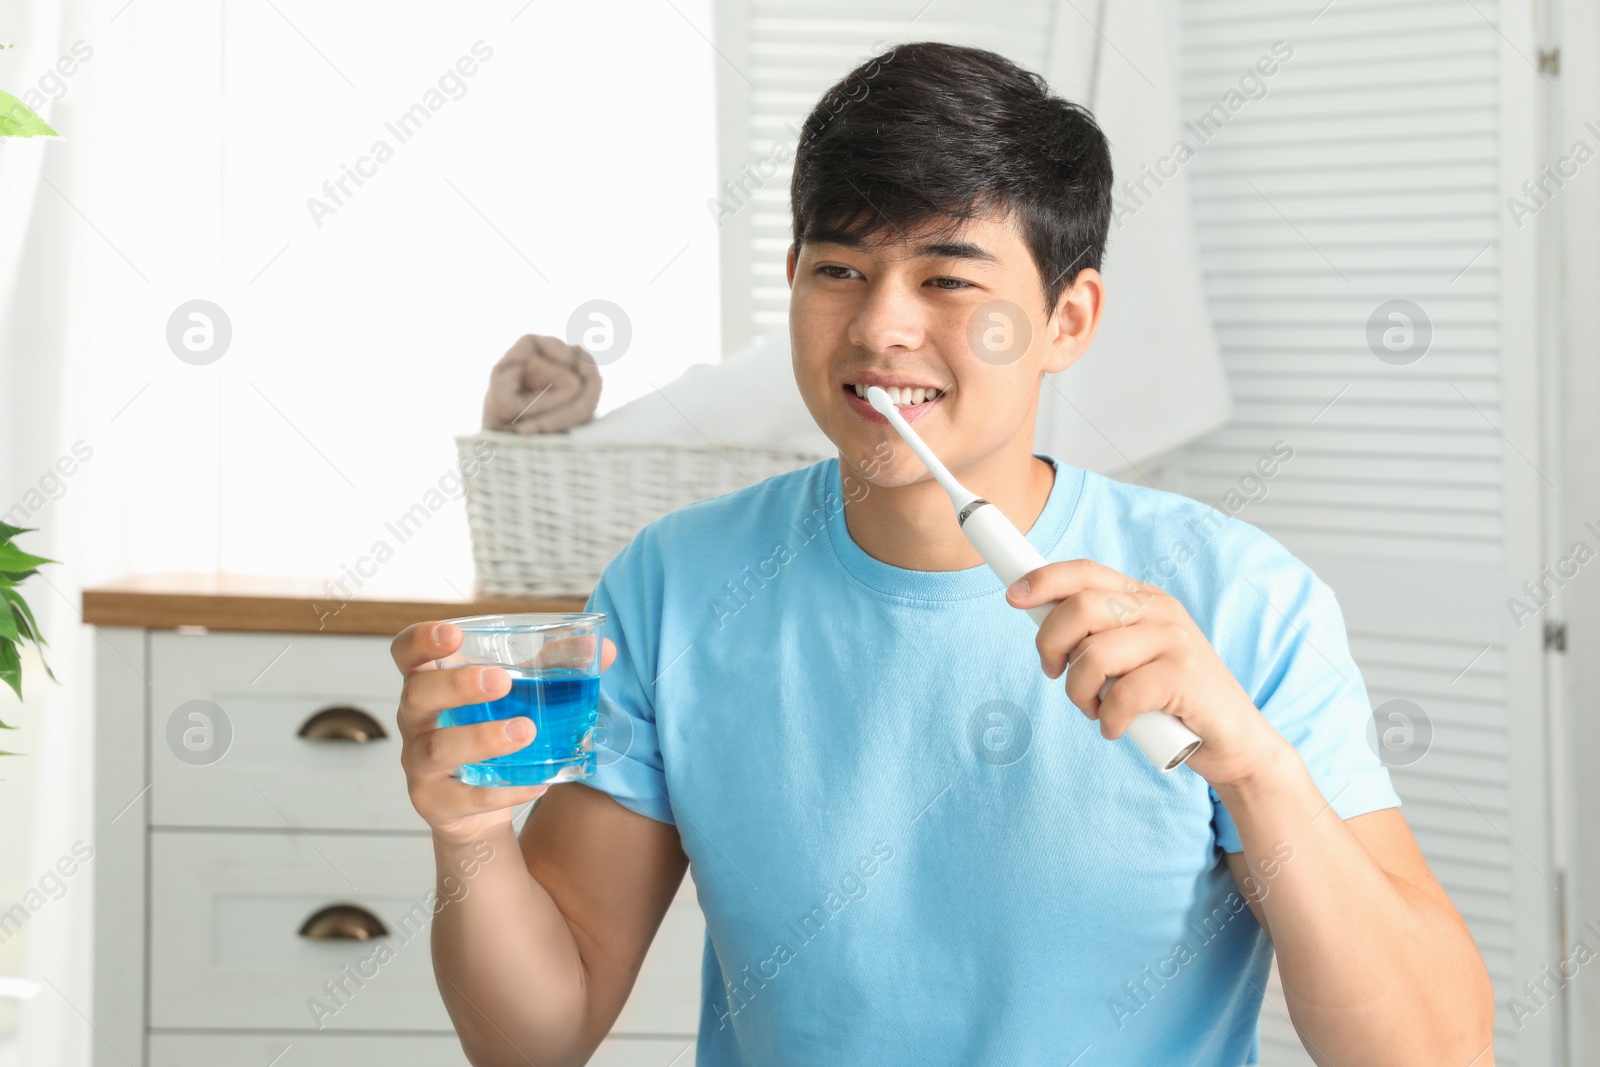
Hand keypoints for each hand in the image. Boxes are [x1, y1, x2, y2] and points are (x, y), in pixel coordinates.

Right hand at [391, 620, 617, 844]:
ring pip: (438, 748)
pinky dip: (504, 790)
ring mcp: (419, 763)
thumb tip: (603, 648)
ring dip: (482, 738)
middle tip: (500, 681)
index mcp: (431, 683)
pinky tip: (536, 781)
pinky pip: (466, 797)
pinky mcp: (435, 802)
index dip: (421, 640)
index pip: (405, 654)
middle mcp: (416, 720)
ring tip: (526, 731)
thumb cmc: (492, 730)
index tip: (454, 634)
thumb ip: (554, 669)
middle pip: (418, 694)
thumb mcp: (517, 697)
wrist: (476, 807)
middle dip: (457, 685)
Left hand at [1005, 559, 1287, 784]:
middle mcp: (1161, 611)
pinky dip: (1107, 719)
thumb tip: (1042, 626)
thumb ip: (1098, 638)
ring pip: (1093, 655)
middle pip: (1080, 608)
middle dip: (1050, 644)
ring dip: (1078, 692)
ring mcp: (1175, 641)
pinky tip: (1115, 728)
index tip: (1013, 596)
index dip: (1045, 579)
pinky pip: (1121, 695)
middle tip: (1054, 674)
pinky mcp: (1184, 677)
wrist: (1234, 742)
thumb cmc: (1171, 701)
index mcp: (1144, 599)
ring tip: (1094, 709)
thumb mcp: (1132, 659)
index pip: (1086, 572)